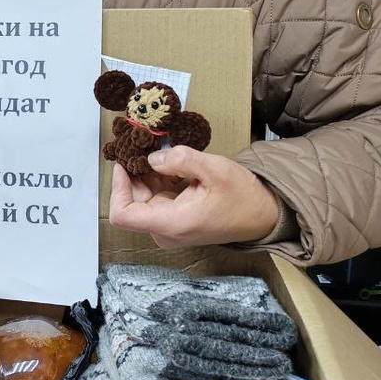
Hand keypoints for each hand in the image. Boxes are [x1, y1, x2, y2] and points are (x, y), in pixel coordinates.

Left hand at [107, 146, 279, 248]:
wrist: (263, 215)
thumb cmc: (243, 197)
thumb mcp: (214, 169)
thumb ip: (180, 159)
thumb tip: (152, 158)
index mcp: (172, 223)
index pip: (122, 214)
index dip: (117, 187)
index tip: (124, 163)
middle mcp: (165, 231)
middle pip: (132, 202)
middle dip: (134, 175)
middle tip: (142, 148)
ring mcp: (169, 228)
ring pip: (143, 199)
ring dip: (147, 176)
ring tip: (159, 153)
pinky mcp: (174, 221)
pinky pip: (156, 200)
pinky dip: (158, 181)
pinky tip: (169, 165)